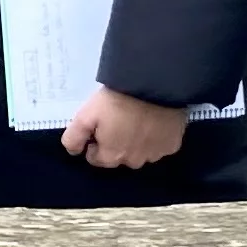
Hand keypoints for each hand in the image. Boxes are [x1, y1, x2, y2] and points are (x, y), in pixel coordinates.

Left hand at [61, 85, 192, 168]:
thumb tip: (75, 152)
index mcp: (112, 157)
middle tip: (119, 118)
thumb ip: (74, 138)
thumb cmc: (116, 100)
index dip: (95, 141)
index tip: (100, 124)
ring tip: (136, 117)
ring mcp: (155, 155)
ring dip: (136, 141)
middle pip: (119, 156)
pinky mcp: (172, 145)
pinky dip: (155, 137)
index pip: (96, 158)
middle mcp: (134, 161)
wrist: (153, 85)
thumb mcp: (85, 115)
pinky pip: (159, 146)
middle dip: (116, 142)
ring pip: (140, 153)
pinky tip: (153, 120)